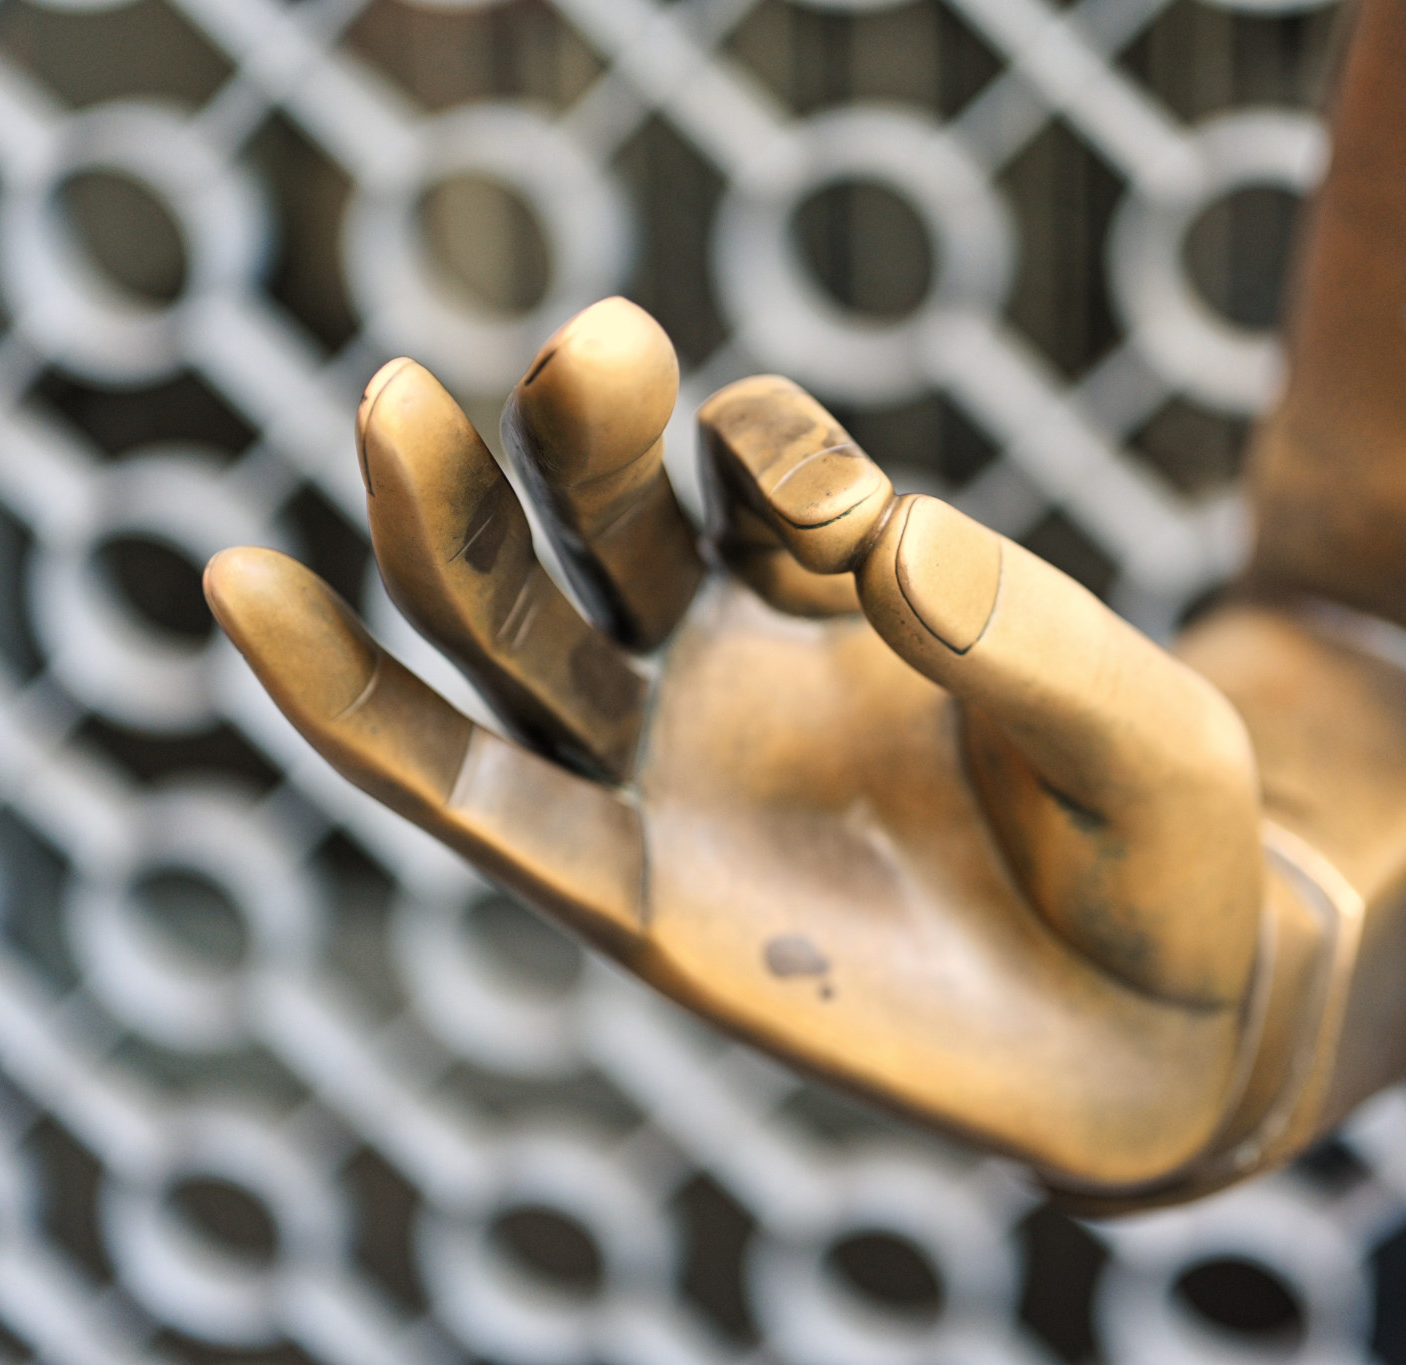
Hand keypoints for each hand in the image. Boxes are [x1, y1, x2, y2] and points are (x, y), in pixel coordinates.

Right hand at [204, 299, 1286, 1193]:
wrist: (1153, 1027)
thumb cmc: (1154, 849)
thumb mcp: (1139, 722)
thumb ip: (1020, 627)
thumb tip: (872, 545)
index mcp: (837, 584)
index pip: (766, 460)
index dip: (783, 450)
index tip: (848, 515)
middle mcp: (729, 659)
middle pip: (603, 518)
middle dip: (579, 434)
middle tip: (594, 346)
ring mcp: (670, 769)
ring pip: (516, 634)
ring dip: (445, 526)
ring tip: (394, 408)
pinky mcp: (629, 892)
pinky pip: (471, 796)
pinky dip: (355, 709)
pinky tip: (251, 593)